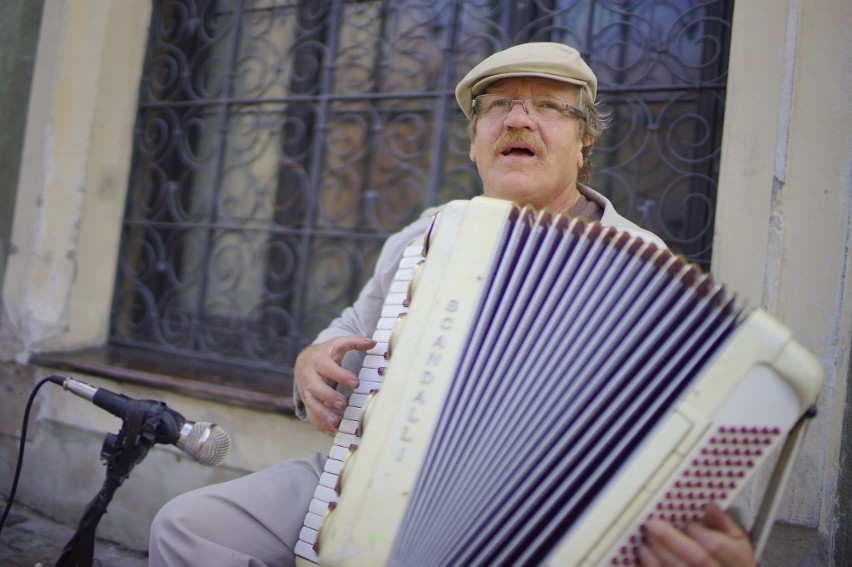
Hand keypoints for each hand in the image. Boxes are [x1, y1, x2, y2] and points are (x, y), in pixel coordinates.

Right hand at [294, 335, 375, 434]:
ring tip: (337, 422)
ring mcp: (306, 391)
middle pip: (315, 388)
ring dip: (322, 414)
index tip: (356, 383)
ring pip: (311, 404)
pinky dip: (320, 424)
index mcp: (317, 361)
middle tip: (342, 404)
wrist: (303, 361)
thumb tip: (372, 342)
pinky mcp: (307, 403)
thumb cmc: (325, 354)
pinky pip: (311, 415)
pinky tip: (332, 431)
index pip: (327, 368)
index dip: (340, 375)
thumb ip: (354, 342)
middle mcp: (309, 377)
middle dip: (328, 397)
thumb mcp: (337, 344)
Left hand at [637, 505, 754, 566]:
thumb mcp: (738, 543)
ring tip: (645, 540)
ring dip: (659, 555)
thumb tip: (708, 507)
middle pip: (696, 558)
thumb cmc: (732, 562)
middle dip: (671, 539)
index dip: (697, 531)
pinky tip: (645, 555)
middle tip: (652, 524)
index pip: (715, 545)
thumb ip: (724, 524)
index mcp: (739, 560)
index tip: (685, 523)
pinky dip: (652, 565)